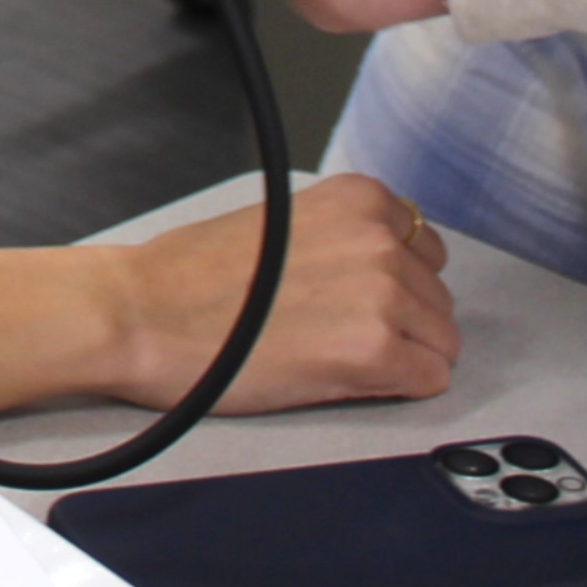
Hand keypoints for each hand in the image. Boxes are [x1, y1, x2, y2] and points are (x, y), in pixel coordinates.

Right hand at [81, 171, 456, 411]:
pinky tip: (344, 378)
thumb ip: (346, 237)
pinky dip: (397, 387)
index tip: (355, 300)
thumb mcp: (286, 224)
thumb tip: (386, 270)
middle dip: (401, 322)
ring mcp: (383, 294)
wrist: (146, 314)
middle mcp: (381, 238)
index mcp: (360, 199)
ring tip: (333, 355)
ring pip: (441, 342)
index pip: (424, 251)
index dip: (393, 284)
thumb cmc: (193, 276)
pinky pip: (429, 381)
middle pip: (437, 300)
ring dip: (400, 356)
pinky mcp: (375, 351)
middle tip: (337, 333)